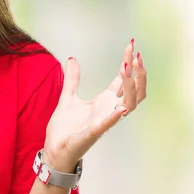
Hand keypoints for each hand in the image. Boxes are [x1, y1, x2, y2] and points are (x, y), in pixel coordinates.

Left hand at [43, 39, 146, 171]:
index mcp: (104, 101)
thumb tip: (72, 59)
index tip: (131, 44)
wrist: (55, 149)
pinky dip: (115, 115)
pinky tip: (122, 106)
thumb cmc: (65, 127)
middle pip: (134, 91)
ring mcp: (104, 121)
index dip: (128, 62)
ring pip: (129, 104)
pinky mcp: (93, 132)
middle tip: (136, 55)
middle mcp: (108, 110)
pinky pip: (108, 124)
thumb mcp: (68, 96)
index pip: (122, 79)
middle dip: (138, 73)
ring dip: (130, 87)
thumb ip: (72, 79)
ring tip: (127, 69)